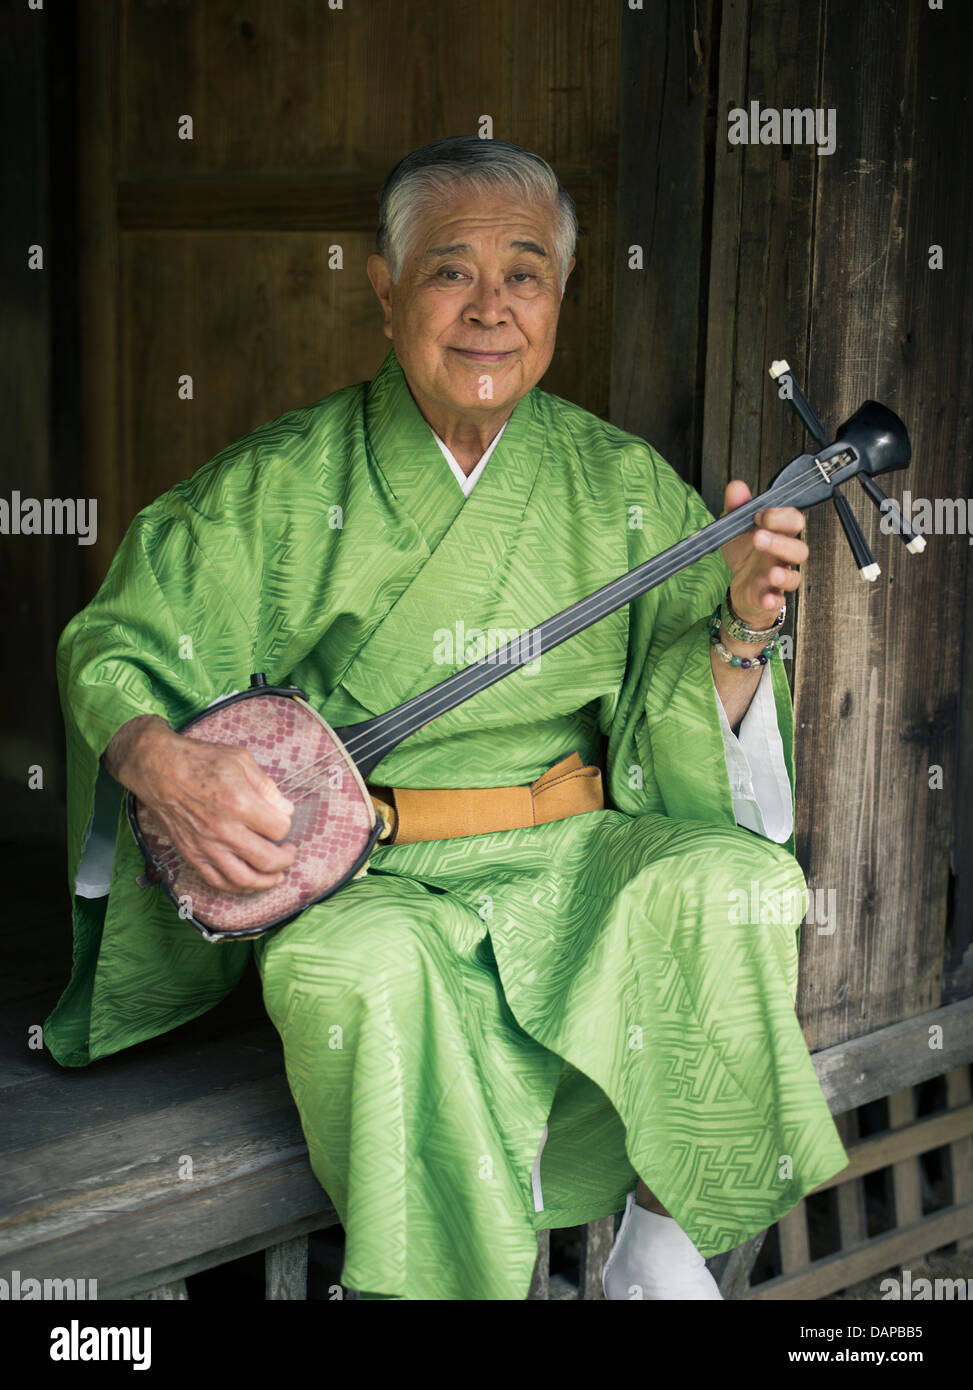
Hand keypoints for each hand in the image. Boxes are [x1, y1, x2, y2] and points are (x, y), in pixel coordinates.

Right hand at [104, 716, 295, 893]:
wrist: (158, 769)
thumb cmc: (199, 760)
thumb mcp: (241, 759)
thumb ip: (266, 787)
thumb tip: (285, 810)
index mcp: (240, 803)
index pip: (278, 829)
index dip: (286, 825)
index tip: (282, 820)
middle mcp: (224, 829)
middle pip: (267, 860)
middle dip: (285, 860)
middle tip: (289, 853)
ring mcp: (206, 846)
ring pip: (244, 879)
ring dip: (266, 882)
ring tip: (277, 876)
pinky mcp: (191, 854)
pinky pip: (217, 881)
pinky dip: (236, 887)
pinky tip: (248, 882)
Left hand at [719, 480, 808, 626]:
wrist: (741, 587)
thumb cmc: (746, 555)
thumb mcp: (736, 528)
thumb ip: (737, 507)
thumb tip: (737, 486)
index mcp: (778, 535)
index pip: (793, 521)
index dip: (780, 516)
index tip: (759, 514)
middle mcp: (783, 557)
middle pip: (799, 549)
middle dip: (781, 542)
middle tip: (759, 537)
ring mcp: (779, 578)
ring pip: (794, 577)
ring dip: (783, 574)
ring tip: (770, 572)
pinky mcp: (771, 598)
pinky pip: (779, 601)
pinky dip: (773, 600)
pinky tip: (766, 598)